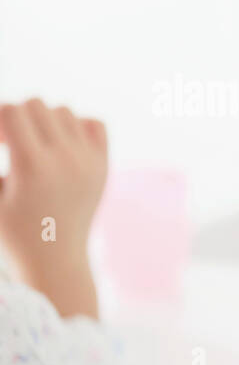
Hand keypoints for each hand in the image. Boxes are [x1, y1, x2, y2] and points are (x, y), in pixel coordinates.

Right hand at [0, 98, 108, 317]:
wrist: (56, 260)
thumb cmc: (12, 231)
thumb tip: (2, 128)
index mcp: (33, 166)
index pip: (13, 110)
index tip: (0, 144)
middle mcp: (66, 159)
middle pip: (38, 104)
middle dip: (19, 117)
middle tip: (12, 145)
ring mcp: (89, 161)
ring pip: (64, 111)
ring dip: (45, 121)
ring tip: (35, 147)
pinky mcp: (103, 166)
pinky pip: (94, 124)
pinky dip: (77, 126)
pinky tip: (61, 146)